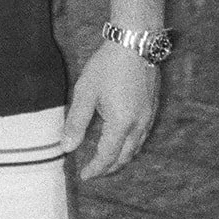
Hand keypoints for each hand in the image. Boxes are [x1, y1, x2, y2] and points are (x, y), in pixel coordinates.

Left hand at [60, 42, 160, 179]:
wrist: (135, 42)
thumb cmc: (108, 65)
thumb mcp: (86, 92)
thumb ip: (76, 121)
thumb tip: (67, 147)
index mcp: (121, 124)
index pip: (107, 156)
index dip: (95, 168)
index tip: (84, 175)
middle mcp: (138, 124)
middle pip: (125, 156)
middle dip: (109, 167)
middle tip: (95, 171)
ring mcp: (148, 116)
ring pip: (136, 147)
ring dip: (122, 157)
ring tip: (107, 160)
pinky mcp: (152, 107)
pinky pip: (142, 135)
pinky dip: (131, 145)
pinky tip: (123, 139)